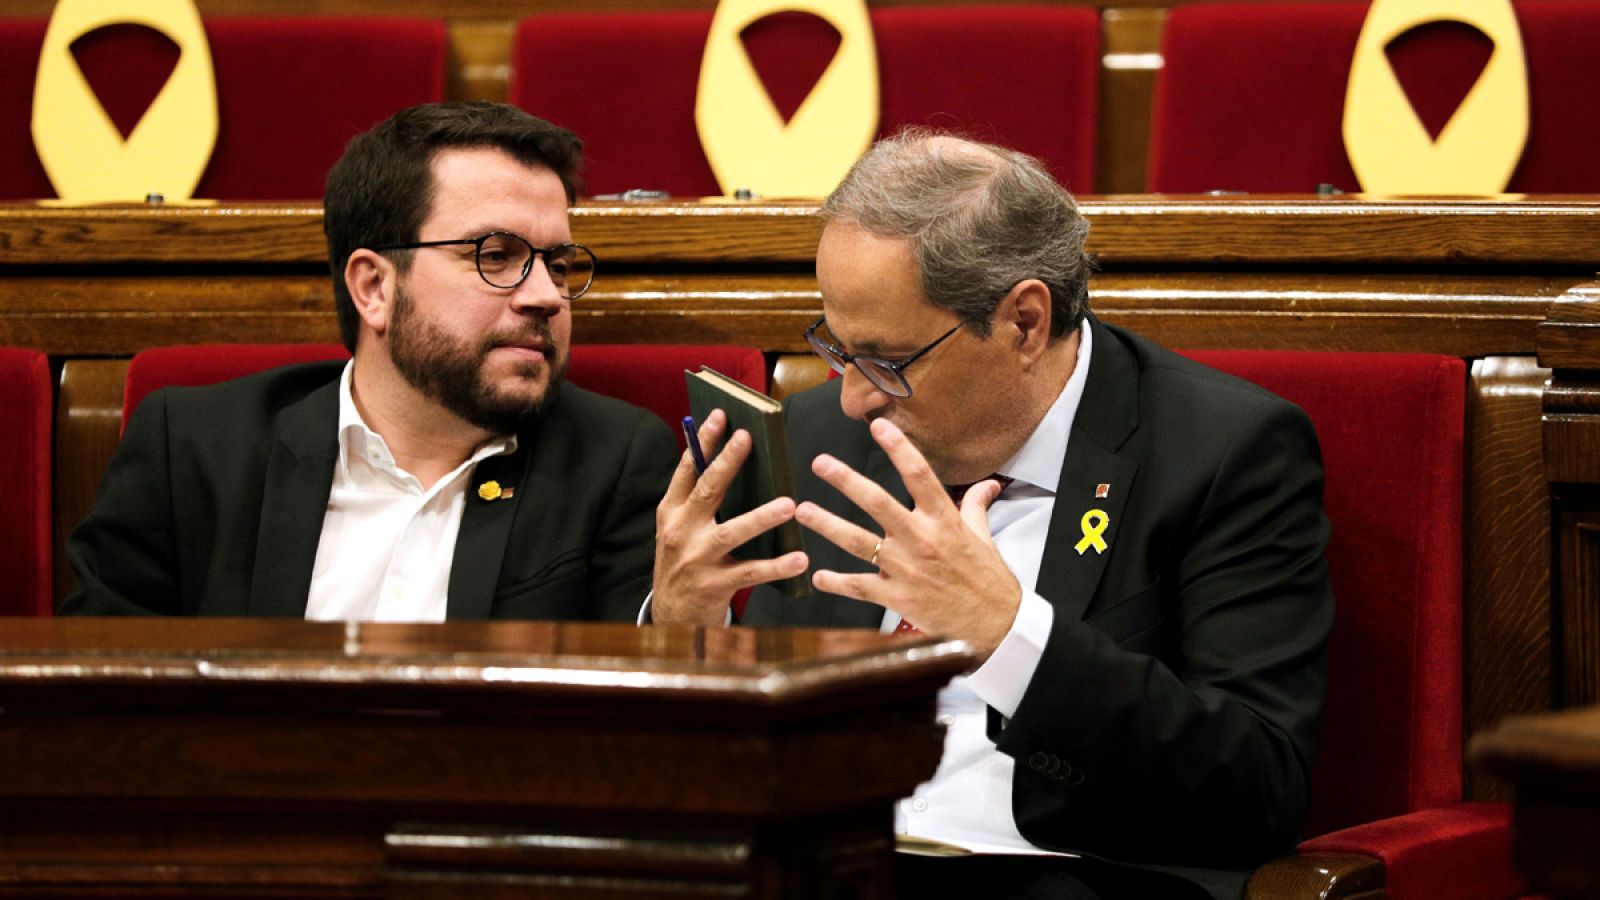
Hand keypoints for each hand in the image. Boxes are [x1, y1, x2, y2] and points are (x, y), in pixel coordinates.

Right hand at [652, 409, 808, 624]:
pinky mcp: (714, 585)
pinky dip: (777, 565)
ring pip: (732, 532)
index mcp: (671, 511)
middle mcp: (680, 531)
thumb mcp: (679, 528)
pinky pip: (751, 572)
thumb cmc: (684, 562)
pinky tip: (799, 559)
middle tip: (747, 438)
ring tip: (789, 505)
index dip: (703, 442)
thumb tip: (732, 461)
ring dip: (762, 517)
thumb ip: (699, 499)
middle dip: (727, 462)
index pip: (687, 470)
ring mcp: (697, 559)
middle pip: (707, 490)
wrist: (671, 616)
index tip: (721, 416)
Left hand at [795, 417, 1020, 660]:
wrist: (994, 624)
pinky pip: (860, 587)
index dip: (898, 448)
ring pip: (859, 542)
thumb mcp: (984, 536)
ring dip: (828, 525)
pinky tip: (818, 576)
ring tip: (803, 511)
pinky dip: (837, 582)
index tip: (877, 427)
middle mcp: (922, 540)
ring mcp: (907, 569)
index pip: (919, 475)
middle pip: (878, 503)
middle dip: (846, 481)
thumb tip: (988, 484)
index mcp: (944, 520)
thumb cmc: (988, 579)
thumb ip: (976, 506)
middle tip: (821, 464)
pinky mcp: (897, 597)